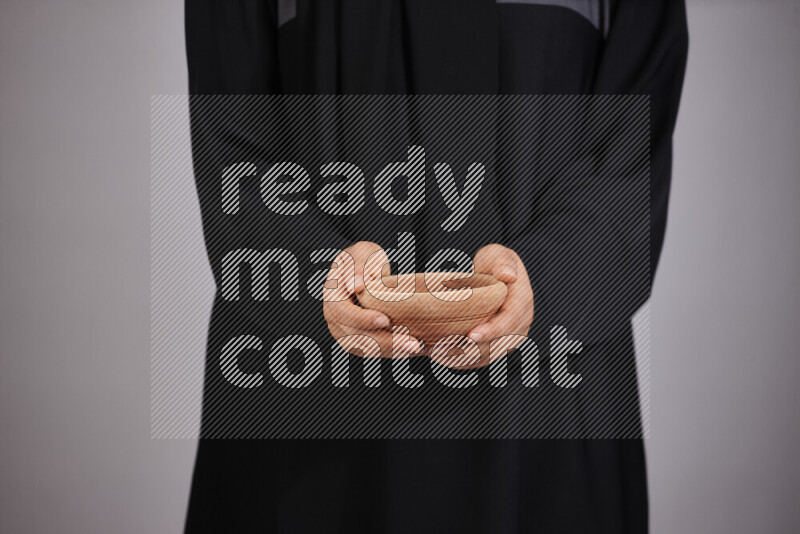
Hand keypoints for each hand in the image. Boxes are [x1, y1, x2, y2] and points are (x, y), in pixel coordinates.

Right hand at [323, 241, 421, 357]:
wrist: (367, 271)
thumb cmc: (366, 259)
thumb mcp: (363, 253)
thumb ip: (359, 266)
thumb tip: (354, 287)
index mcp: (332, 295)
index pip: (343, 313)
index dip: (362, 319)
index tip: (385, 319)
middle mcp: (334, 318)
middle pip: (355, 336)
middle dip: (384, 341)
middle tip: (411, 342)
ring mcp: (343, 331)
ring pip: (364, 348)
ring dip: (390, 350)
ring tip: (414, 347)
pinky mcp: (356, 340)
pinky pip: (371, 350)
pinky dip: (390, 351)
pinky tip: (409, 348)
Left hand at [430, 244, 533, 369]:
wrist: (496, 275)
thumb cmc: (494, 263)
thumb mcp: (498, 255)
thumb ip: (502, 263)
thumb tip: (508, 275)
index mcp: (523, 301)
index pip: (510, 320)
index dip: (492, 330)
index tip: (471, 336)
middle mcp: (520, 323)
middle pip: (500, 344)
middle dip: (474, 349)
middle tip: (446, 349)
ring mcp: (511, 336)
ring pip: (490, 355)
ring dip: (465, 358)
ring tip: (439, 354)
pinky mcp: (499, 344)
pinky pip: (483, 358)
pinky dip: (464, 361)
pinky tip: (444, 357)